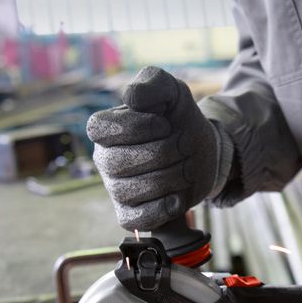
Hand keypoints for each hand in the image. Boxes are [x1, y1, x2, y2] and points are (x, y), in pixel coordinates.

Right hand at [86, 66, 229, 230]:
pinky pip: (136, 220)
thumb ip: (153, 82)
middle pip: (117, 163)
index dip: (135, 127)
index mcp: (105, 129)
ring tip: (184, 167)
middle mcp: (105, 159)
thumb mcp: (172, 90)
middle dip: (160, 153)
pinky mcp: (132, 213)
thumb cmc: (179, 118)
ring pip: (131, 190)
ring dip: (168, 178)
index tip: (164, 124)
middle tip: (182, 146)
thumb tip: (131, 96)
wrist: (201, 150)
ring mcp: (116, 188)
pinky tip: (178, 197)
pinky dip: (160, 210)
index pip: (99, 130)